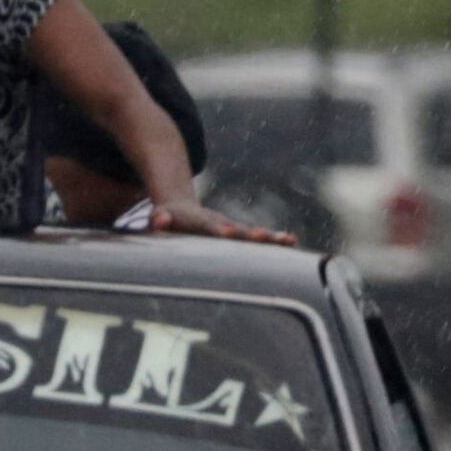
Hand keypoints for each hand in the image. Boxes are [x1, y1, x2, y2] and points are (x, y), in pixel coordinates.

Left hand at [136, 199, 299, 246]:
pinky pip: (258, 240)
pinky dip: (274, 241)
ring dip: (268, 239)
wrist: (181, 208)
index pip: (209, 226)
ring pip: (252, 235)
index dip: (218, 230)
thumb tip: (158, 219)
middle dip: (249, 235)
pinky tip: (291, 241)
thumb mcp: (159, 216)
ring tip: (287, 240)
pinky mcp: (238, 236)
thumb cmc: (166, 218)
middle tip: (262, 236)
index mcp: (199, 221)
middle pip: (237, 230)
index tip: (227, 232)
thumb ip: (159, 218)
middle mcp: (220, 224)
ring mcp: (232, 229)